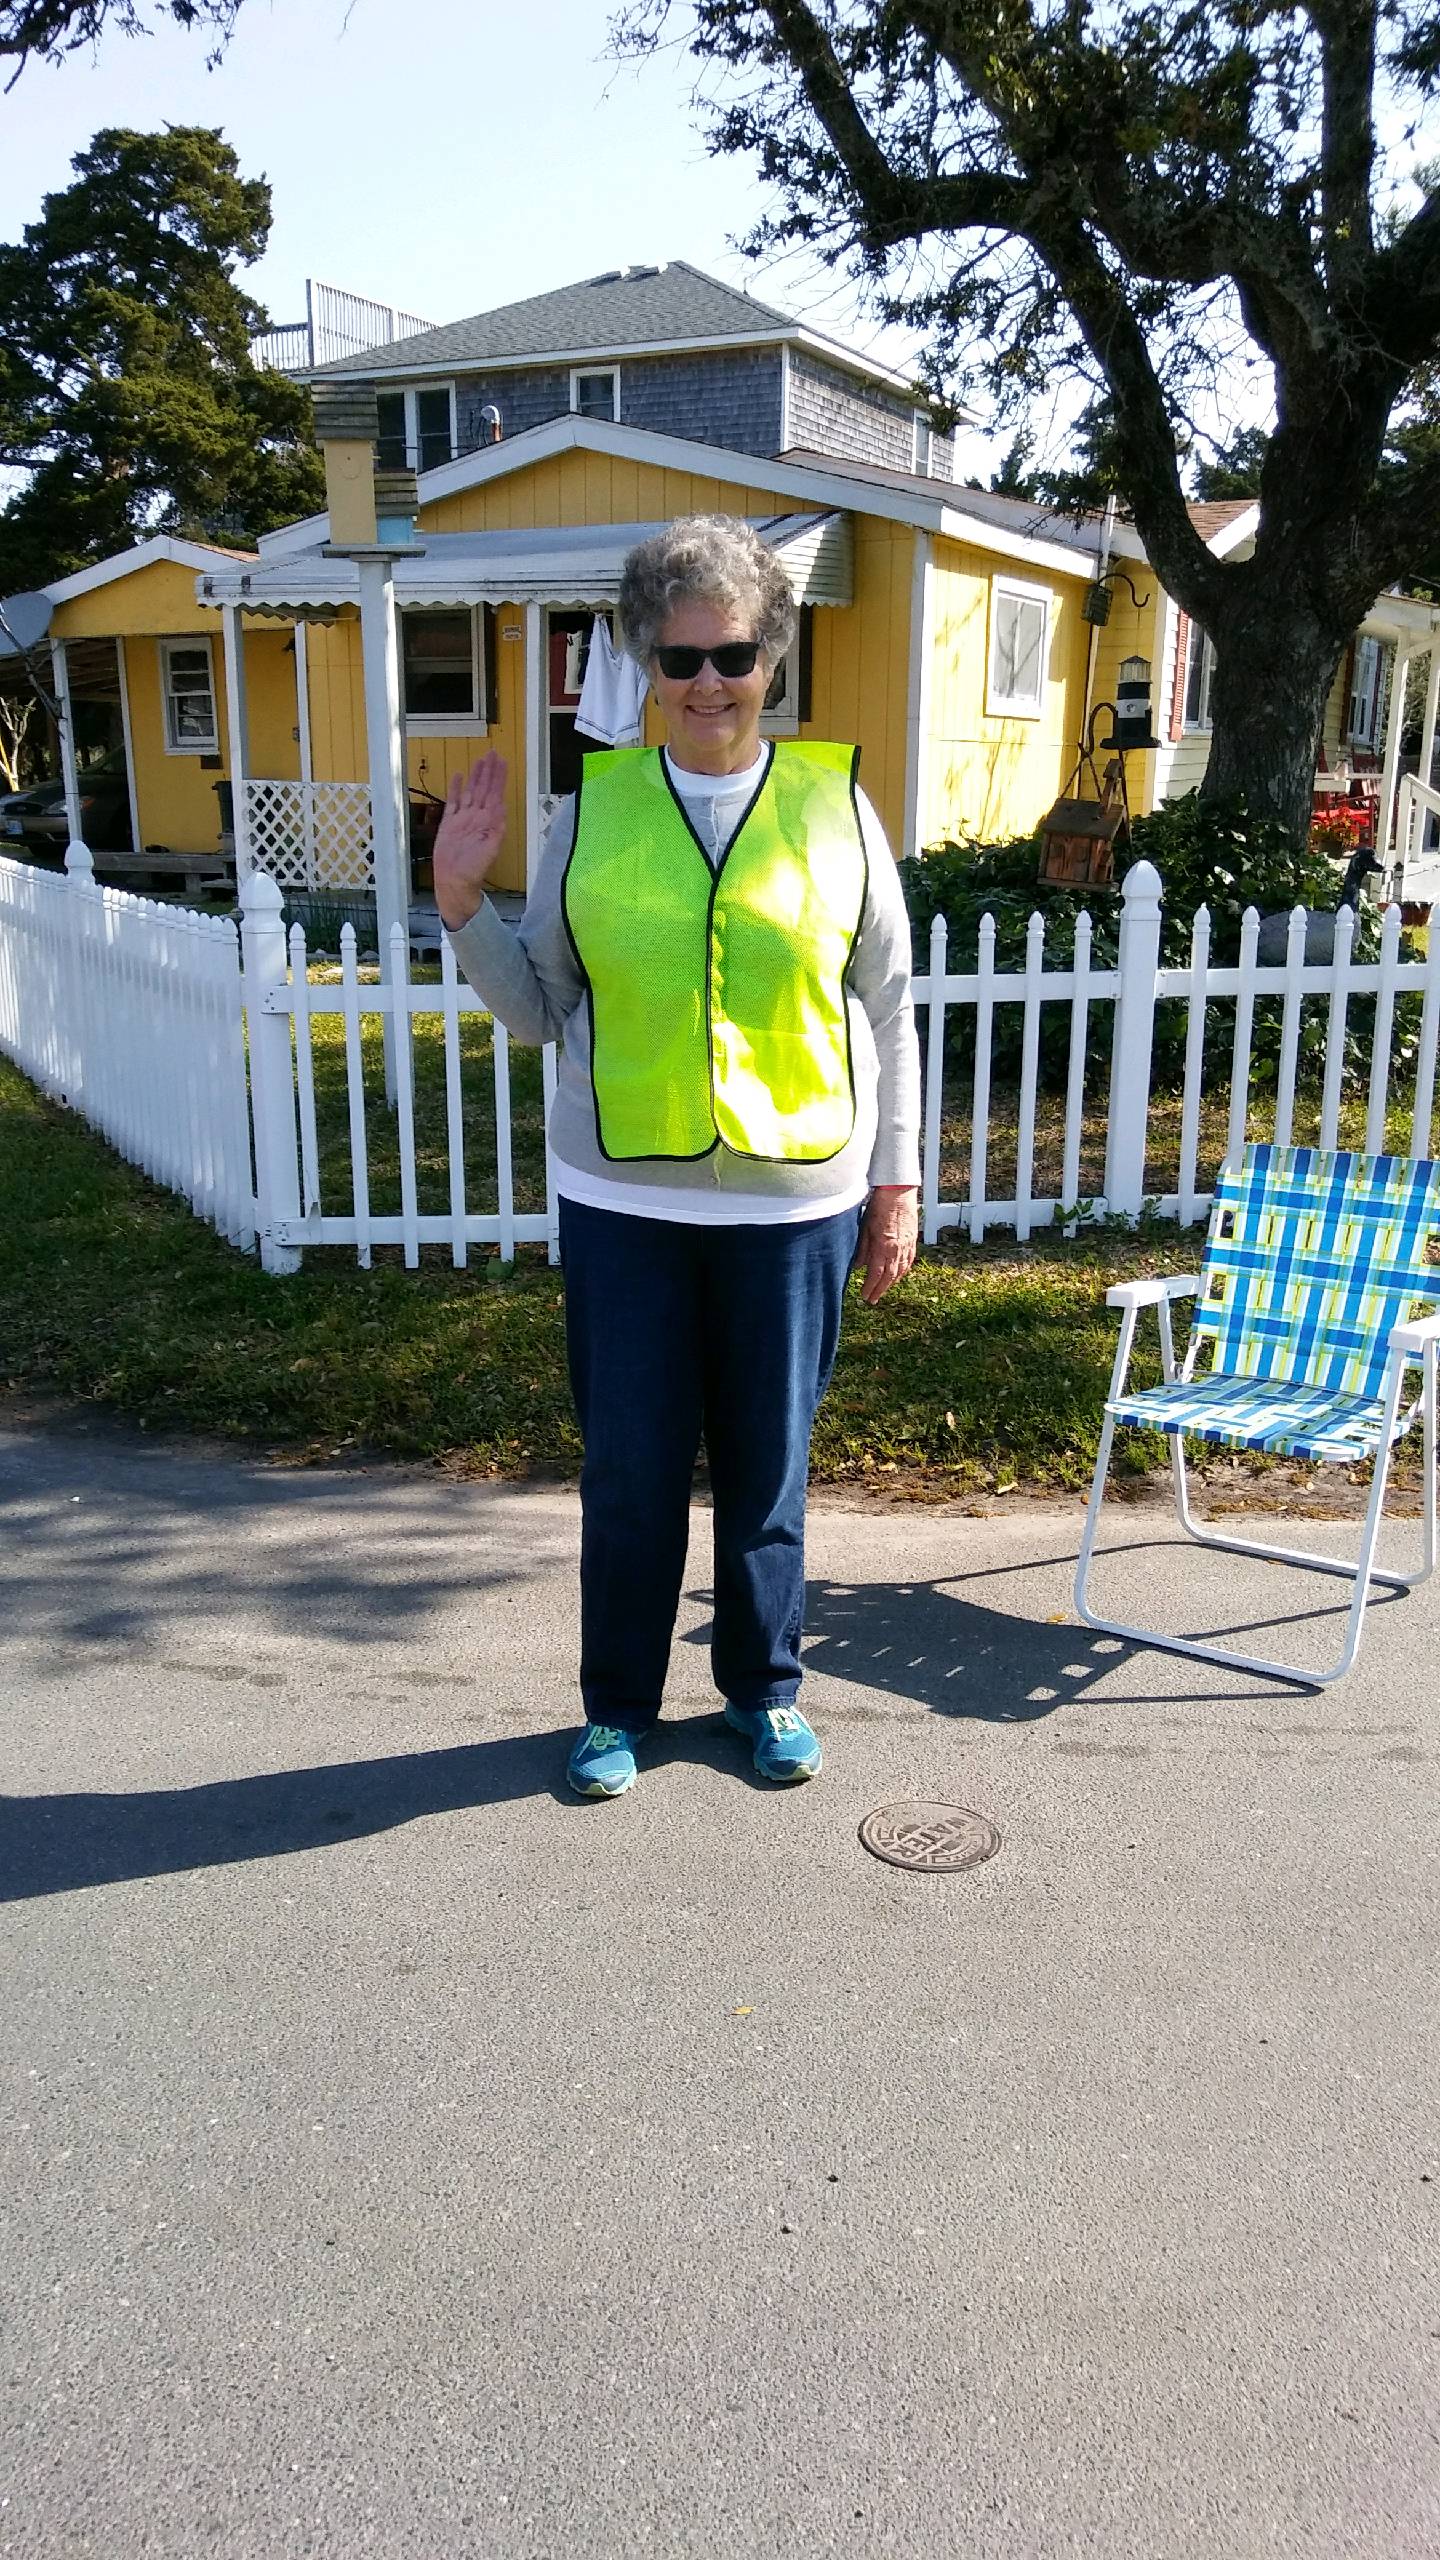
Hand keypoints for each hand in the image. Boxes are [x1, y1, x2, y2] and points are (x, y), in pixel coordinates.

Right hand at [433, 753, 509, 929]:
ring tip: (480, 760)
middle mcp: (477, 817)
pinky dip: (455, 788)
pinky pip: (453, 801)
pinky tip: (458, 776)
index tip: (503, 762)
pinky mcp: (449, 823)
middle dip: (489, 771)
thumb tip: (502, 810)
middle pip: (484, 788)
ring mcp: (463, 819)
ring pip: (470, 791)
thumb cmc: (474, 870)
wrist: (454, 881)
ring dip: (475, 776)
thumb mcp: (490, 850)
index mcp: (488, 822)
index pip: (496, 794)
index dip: (499, 778)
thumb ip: (496, 829)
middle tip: (493, 753)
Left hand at [854, 1186, 917, 1303]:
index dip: (870, 1287)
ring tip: (883, 1290)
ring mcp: (907, 1245)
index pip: (876, 1274)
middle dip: (880, 1290)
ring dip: (891, 1283)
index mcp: (883, 1247)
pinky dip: (903, 1271)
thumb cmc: (878, 1207)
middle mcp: (897, 1249)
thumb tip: (858, 1267)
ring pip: (900, 1270)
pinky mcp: (913, 1240)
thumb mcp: (864, 1228)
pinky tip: (898, 1275)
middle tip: (872, 1299)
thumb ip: (862, 1249)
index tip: (865, 1296)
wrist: (898, 1192)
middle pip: (889, 1276)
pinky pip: (909, 1261)